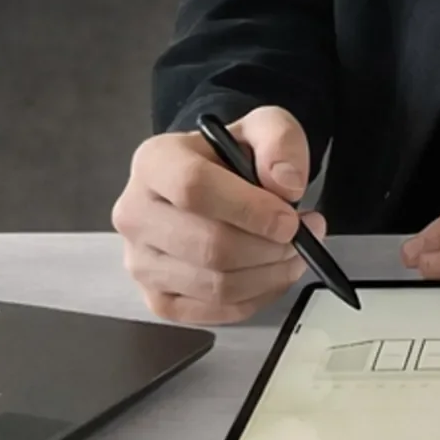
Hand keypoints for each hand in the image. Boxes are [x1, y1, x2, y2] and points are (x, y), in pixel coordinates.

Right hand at [111, 105, 329, 323]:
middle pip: (208, 245)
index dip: (249, 209)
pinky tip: (272, 274)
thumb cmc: (232, 156)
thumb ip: (279, 141)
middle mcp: (135, 214)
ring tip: (295, 252)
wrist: (210, 183)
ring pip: (215, 285)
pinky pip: (213, 312)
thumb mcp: (263, 127)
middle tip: (304, 236)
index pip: (193, 188)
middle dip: (269, 247)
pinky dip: (255, 298)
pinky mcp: (157, 299)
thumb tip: (286, 185)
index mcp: (154, 162)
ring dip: (269, 274)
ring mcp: (140, 262)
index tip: (289, 219)